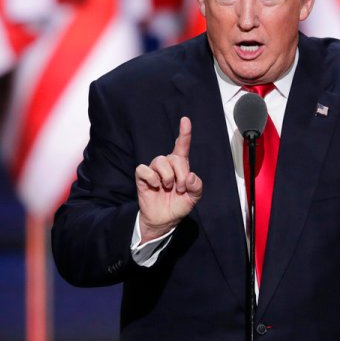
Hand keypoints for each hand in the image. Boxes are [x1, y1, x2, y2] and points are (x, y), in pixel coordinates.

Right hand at [135, 117, 202, 241]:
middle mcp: (167, 166)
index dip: (184, 133)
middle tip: (181, 188)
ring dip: (167, 176)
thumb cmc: (178, 205)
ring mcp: (154, 171)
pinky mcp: (143, 178)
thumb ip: (197, 186)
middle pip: (174, 157)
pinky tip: (156, 186)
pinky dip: (152, 177)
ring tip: (168, 187)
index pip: (182, 146)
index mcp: (180, 167)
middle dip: (181, 173)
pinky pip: (144, 169)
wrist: (164, 220)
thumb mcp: (194, 198)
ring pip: (159, 160)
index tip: (185, 120)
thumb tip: (190, 176)